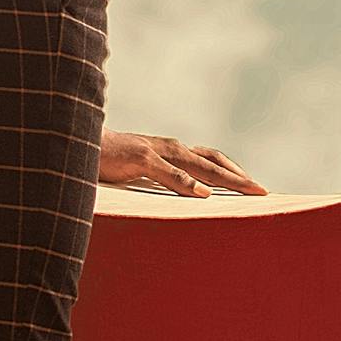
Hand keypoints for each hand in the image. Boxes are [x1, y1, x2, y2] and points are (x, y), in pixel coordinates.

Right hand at [96, 128, 268, 196]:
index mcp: (172, 152)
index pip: (212, 160)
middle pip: (213, 161)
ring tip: (246, 189)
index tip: (255, 187)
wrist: (78, 144)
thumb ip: (163, 180)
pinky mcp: (140, 158)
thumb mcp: (142, 173)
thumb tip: (186, 197)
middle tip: (262, 191)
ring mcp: (156, 151)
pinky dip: (187, 182)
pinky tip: (201, 194)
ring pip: (198, 165)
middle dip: (239, 177)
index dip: (235, 172)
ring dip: (224, 178)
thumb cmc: (110, 162)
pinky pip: (167, 172)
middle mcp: (170, 148)